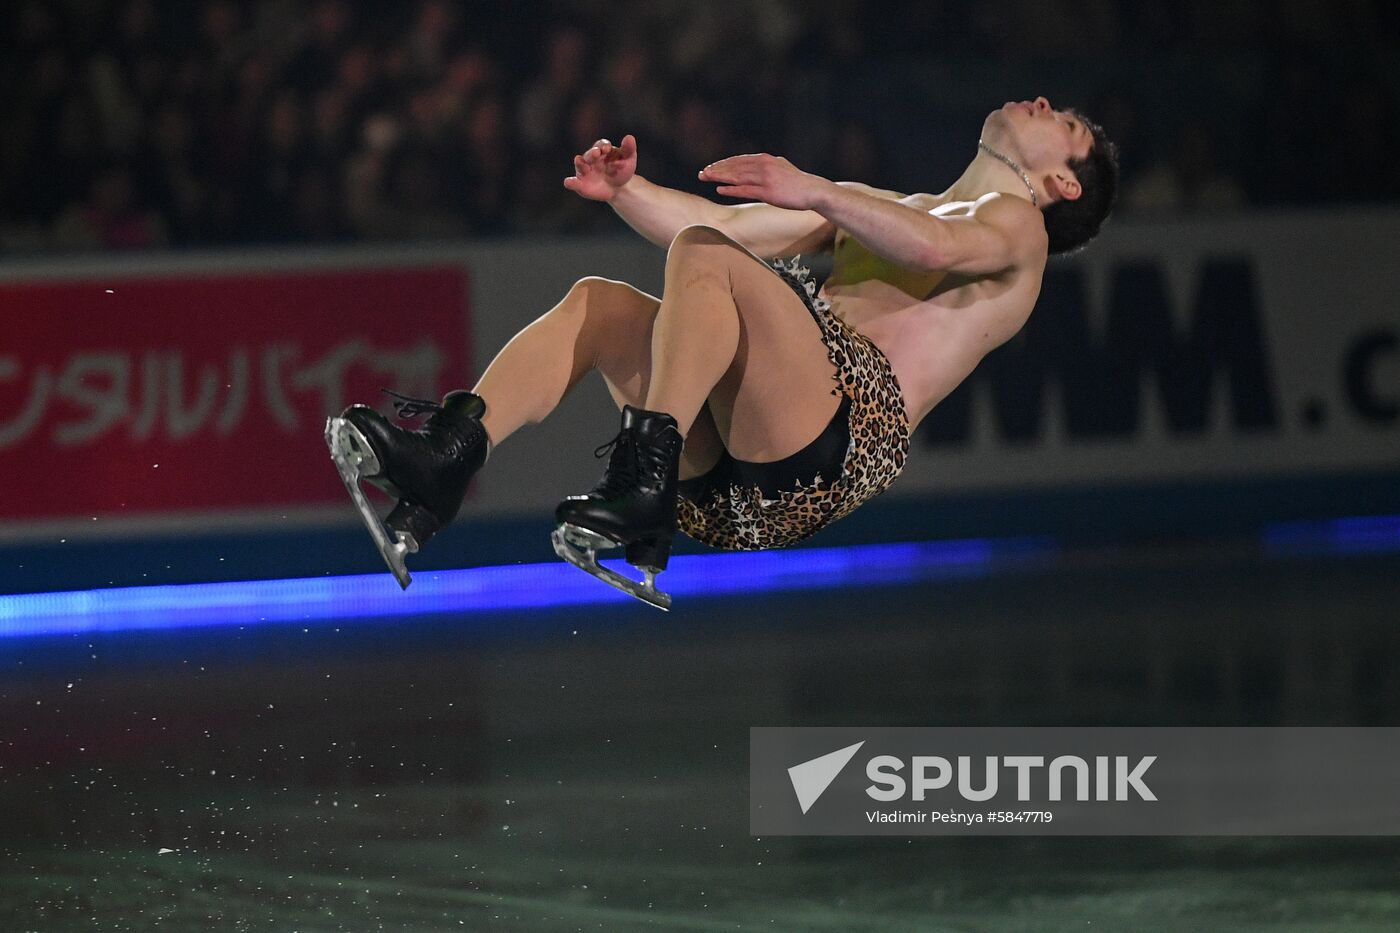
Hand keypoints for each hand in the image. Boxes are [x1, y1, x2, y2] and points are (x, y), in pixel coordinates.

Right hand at [564, 134, 637, 200]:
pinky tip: (568, 183)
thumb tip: (629, 137)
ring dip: (579, 163)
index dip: (604, 145)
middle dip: (592, 153)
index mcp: (602, 150)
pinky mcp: (581, 184)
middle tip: (597, 153)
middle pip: (590, 154)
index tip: (608, 148)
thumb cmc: (622, 170)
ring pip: (579, 165)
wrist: (619, 188)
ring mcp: (584, 171)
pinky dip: (570, 182)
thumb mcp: (628, 160)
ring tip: (579, 161)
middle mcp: (591, 158)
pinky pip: (574, 182)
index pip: (601, 144)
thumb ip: (628, 149)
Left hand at [698, 154, 831, 210]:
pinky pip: (745, 190)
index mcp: (765, 159)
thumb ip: (766, 165)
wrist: (813, 191)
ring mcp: (766, 178)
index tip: (710, 168)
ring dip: (720, 177)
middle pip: (734, 166)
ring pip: (737, 177)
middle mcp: (764, 165)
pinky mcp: (768, 192)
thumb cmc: (796, 183)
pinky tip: (719, 190)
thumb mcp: (780, 167)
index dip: (723, 164)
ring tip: (706, 179)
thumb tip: (755, 166)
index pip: (739, 160)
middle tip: (702, 174)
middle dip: (717, 170)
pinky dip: (731, 190)